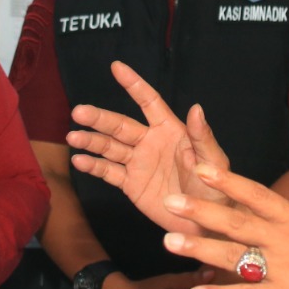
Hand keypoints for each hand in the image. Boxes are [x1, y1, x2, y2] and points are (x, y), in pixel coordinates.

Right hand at [67, 61, 228, 235]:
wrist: (205, 222)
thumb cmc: (216, 188)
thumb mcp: (212, 161)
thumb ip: (202, 136)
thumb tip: (197, 108)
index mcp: (170, 131)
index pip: (148, 102)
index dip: (133, 84)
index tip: (117, 67)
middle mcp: (150, 142)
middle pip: (120, 126)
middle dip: (99, 118)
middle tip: (79, 112)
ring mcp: (139, 162)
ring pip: (110, 147)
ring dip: (91, 141)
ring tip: (73, 137)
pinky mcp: (131, 184)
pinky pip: (108, 172)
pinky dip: (93, 166)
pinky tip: (79, 160)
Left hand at [164, 164, 288, 288]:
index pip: (257, 194)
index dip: (227, 181)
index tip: (200, 169)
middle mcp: (287, 240)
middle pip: (237, 220)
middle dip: (201, 210)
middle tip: (169, 202)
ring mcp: (285, 270)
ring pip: (235, 256)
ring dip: (200, 248)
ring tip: (170, 242)